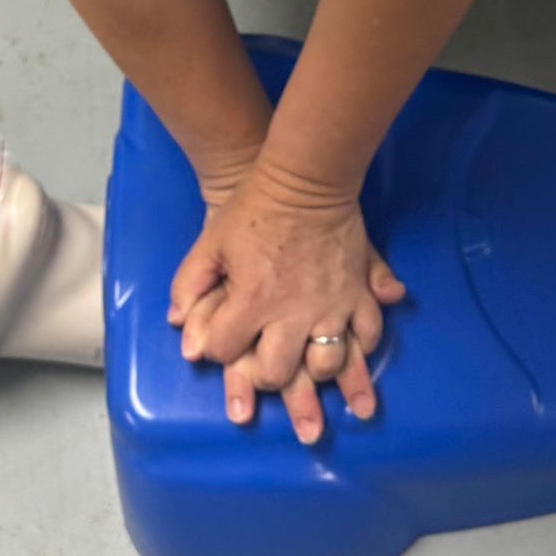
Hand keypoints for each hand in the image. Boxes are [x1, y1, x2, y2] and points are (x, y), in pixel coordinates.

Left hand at [168, 163, 406, 442]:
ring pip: (327, 365)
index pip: (224, 351)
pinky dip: (363, 346)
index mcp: (251, 300)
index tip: (222, 338)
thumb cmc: (252, 209)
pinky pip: (370, 333)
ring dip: (315, 372)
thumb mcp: (209, 243)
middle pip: (277, 372)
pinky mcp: (359, 291)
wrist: (305, 179)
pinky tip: (352, 347)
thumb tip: (186, 341)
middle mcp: (293, 311)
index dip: (217, 348)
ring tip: (308, 364)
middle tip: (266, 365)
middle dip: (266, 376)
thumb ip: (188, 288)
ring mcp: (331, 304)